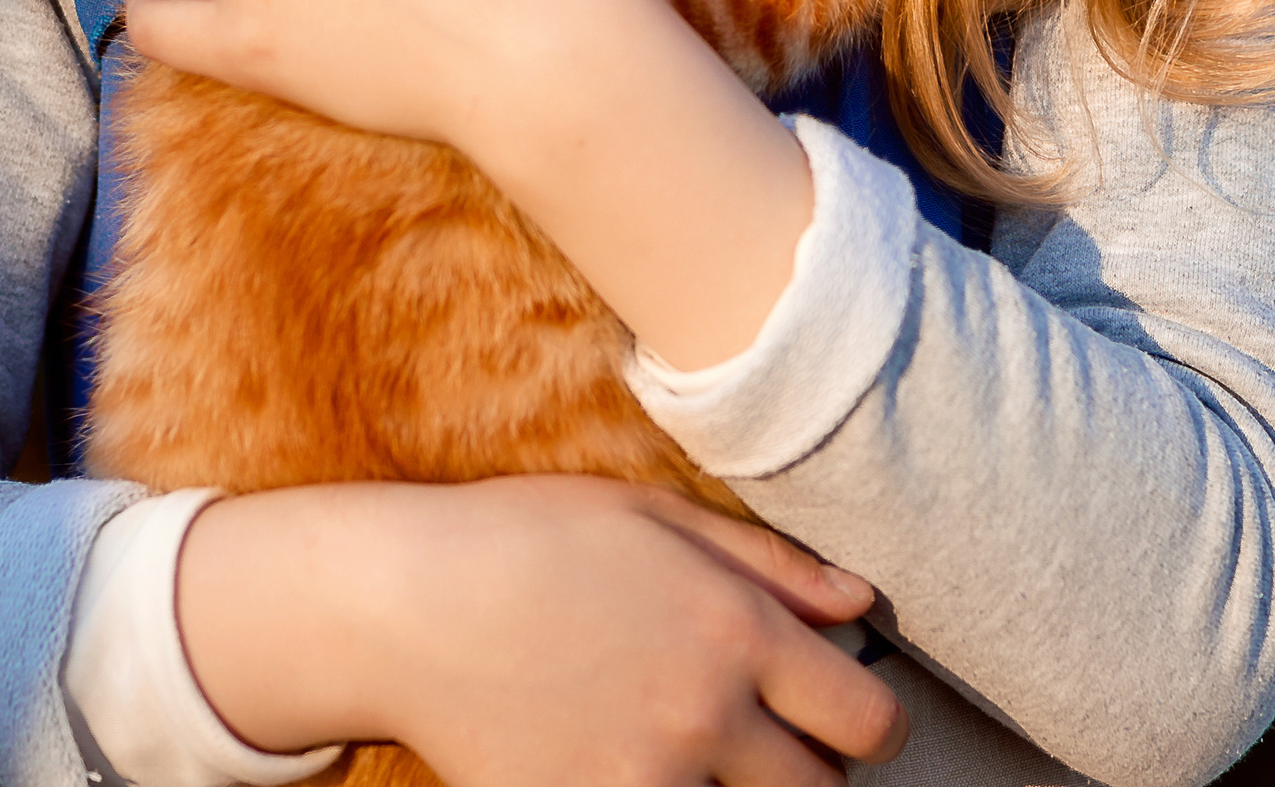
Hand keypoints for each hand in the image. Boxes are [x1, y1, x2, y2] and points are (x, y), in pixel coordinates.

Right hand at [177, 476, 906, 786]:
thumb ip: (767, 564)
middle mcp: (703, 714)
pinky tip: (624, 757)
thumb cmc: (528, 538)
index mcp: (732, 628)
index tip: (837, 714)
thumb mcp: (651, 514)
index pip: (867, 720)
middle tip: (755, 733)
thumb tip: (860, 603)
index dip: (867, 721)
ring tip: (680, 739)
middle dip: (803, 768)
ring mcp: (647, 780)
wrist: (407, 603)